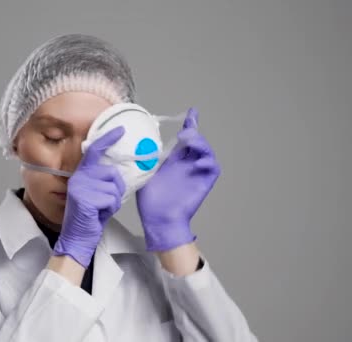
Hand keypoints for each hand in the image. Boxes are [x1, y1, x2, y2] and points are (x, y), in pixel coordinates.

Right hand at [53, 126, 125, 267]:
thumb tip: (119, 171)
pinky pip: (112, 199)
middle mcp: (79, 177)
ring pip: (114, 187)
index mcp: (81, 174)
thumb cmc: (90, 216)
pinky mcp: (85, 199)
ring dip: (114, 201)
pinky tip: (99, 214)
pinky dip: (111, 209)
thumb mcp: (96, 193)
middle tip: (107, 201)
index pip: (94, 150)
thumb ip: (103, 180)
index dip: (108, 139)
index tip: (120, 130)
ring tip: (101, 209)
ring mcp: (81, 187)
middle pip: (113, 173)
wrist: (77, 237)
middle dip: (117, 189)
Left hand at [136, 108, 220, 251]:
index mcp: (175, 161)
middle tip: (183, 132)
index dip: (190, 124)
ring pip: (207, 151)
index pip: (185, 139)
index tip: (192, 112)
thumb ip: (146, 156)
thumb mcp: (144, 171)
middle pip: (198, 141)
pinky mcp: (204, 182)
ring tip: (188, 141)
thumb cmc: (150, 200)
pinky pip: (213, 167)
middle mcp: (187, 165)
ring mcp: (197, 173)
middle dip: (194, 131)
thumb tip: (138, 140)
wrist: (158, 219)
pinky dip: (207, 161)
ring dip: (200, 143)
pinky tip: (197, 161)